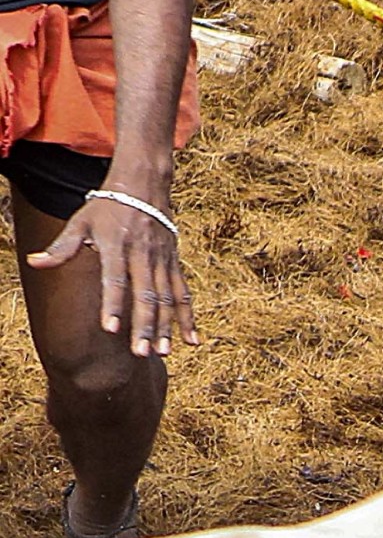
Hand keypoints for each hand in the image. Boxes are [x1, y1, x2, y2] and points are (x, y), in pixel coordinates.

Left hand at [27, 186, 195, 356]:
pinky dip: (188, 318)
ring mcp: (161, 261)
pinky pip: (183, 294)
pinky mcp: (174, 264)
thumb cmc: (107, 207)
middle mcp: (142, 254)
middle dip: (143, 325)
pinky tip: (192, 341)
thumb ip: (61, 247)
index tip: (110, 329)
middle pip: (145, 295)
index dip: (112, 304)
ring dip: (166, 327)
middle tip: (140, 352)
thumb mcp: (81, 222)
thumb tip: (34, 262)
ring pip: (166, 298)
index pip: (115, 279)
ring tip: (162, 351)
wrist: (144, 185)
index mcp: (116, 244)